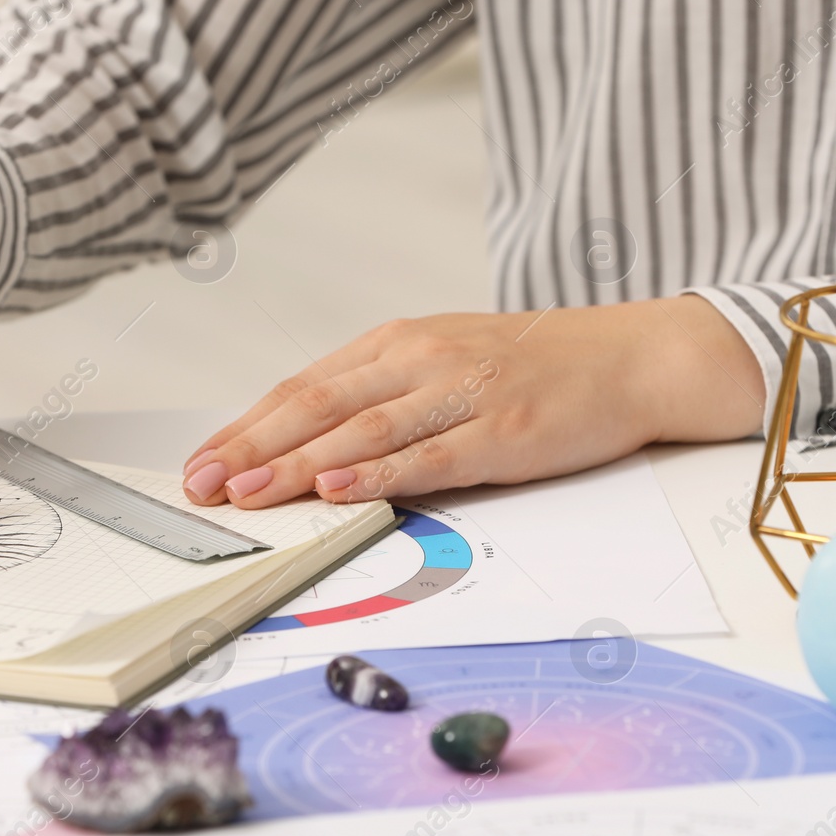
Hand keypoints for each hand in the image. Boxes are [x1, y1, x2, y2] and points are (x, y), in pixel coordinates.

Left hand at [180, 297, 765, 507]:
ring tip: (250, 492)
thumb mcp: (447, 361)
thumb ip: (385, 393)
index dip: (247, 426)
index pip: (304, 387)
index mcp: (400, 343)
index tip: (202, 461)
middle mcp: (421, 360)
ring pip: (363, 430)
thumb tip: (313, 443)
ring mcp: (462, 394)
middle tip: (203, 484)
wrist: (633, 357)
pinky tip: (340, 488)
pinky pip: (430, 455)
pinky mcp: (502, 430)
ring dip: (298, 464)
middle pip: (318, 406)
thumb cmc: (537, 365)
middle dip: (252, 448)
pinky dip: (380, 473)